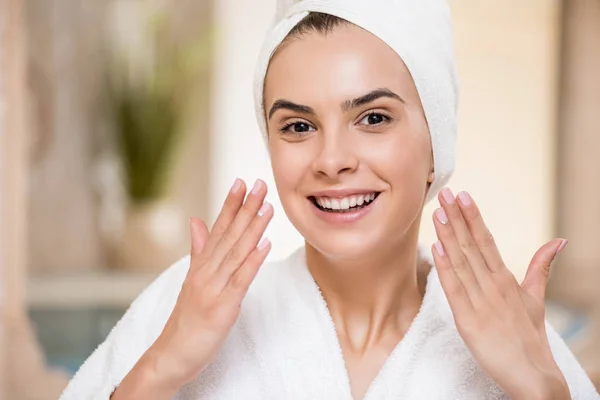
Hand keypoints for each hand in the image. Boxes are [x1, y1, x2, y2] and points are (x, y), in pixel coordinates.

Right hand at [113, 179, 272, 398]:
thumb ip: (198, 250)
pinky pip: (240, 280)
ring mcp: (213, 288)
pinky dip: (253, 260)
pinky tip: (265, 243)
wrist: (171, 355)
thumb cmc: (185, 319)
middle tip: (259, 183)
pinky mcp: (222, 307)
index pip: (217, 228)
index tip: (242, 182)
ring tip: (266, 206)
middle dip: (245, 208)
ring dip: (253, 228)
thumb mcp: (192, 280)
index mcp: (201, 265)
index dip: (230, 204)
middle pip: (229, 235)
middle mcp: (206, 272)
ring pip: (236, 252)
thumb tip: (197, 220)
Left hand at [430, 188, 570, 399]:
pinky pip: (454, 289)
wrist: (533, 376)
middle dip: (457, 218)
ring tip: (438, 211)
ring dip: (449, 235)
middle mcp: (493, 286)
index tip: (462, 195)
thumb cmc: (529, 336)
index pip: (487, 240)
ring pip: (461, 262)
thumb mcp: (535, 298)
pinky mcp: (468, 321)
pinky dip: (446, 268)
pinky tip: (438, 248)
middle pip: (472, 245)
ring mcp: (481, 302)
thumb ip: (540, 267)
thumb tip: (559, 240)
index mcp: (506, 279)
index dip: (473, 217)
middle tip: (446, 192)